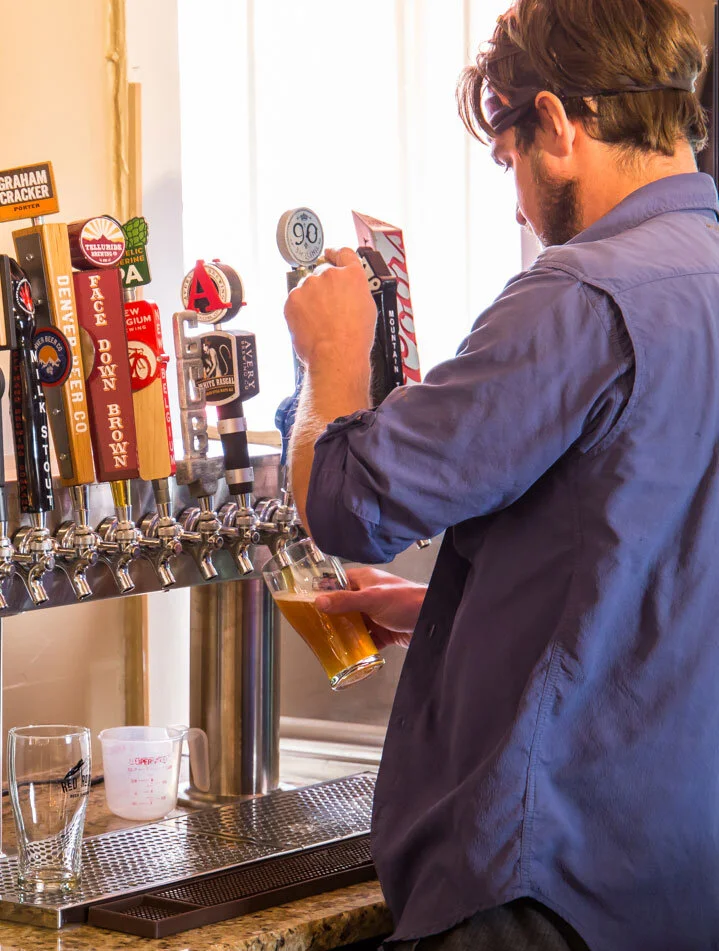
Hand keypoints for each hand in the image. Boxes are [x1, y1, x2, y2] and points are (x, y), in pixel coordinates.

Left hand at [284, 248, 376, 368]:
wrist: (336, 354)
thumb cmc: (354, 338)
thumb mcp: (367, 308)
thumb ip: (356, 290)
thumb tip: (349, 291)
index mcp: (352, 275)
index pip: (343, 253)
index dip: (336, 254)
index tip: (331, 255)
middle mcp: (329, 275)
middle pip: (323, 273)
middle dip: (324, 287)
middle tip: (328, 307)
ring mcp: (309, 285)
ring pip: (308, 287)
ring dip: (311, 299)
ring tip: (320, 321)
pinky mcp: (293, 299)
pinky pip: (295, 300)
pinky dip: (300, 310)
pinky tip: (311, 324)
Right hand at [315, 567, 426, 649]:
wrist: (432, 619)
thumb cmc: (407, 600)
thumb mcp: (372, 598)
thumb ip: (345, 601)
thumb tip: (319, 602)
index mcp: (364, 581)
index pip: (337, 582)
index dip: (323, 591)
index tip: (308, 602)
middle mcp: (369, 596)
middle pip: (344, 607)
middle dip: (332, 618)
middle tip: (315, 628)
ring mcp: (376, 615)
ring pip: (354, 625)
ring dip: (345, 634)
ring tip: (329, 644)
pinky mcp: (384, 632)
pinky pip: (367, 641)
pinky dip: (360, 648)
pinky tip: (351, 655)